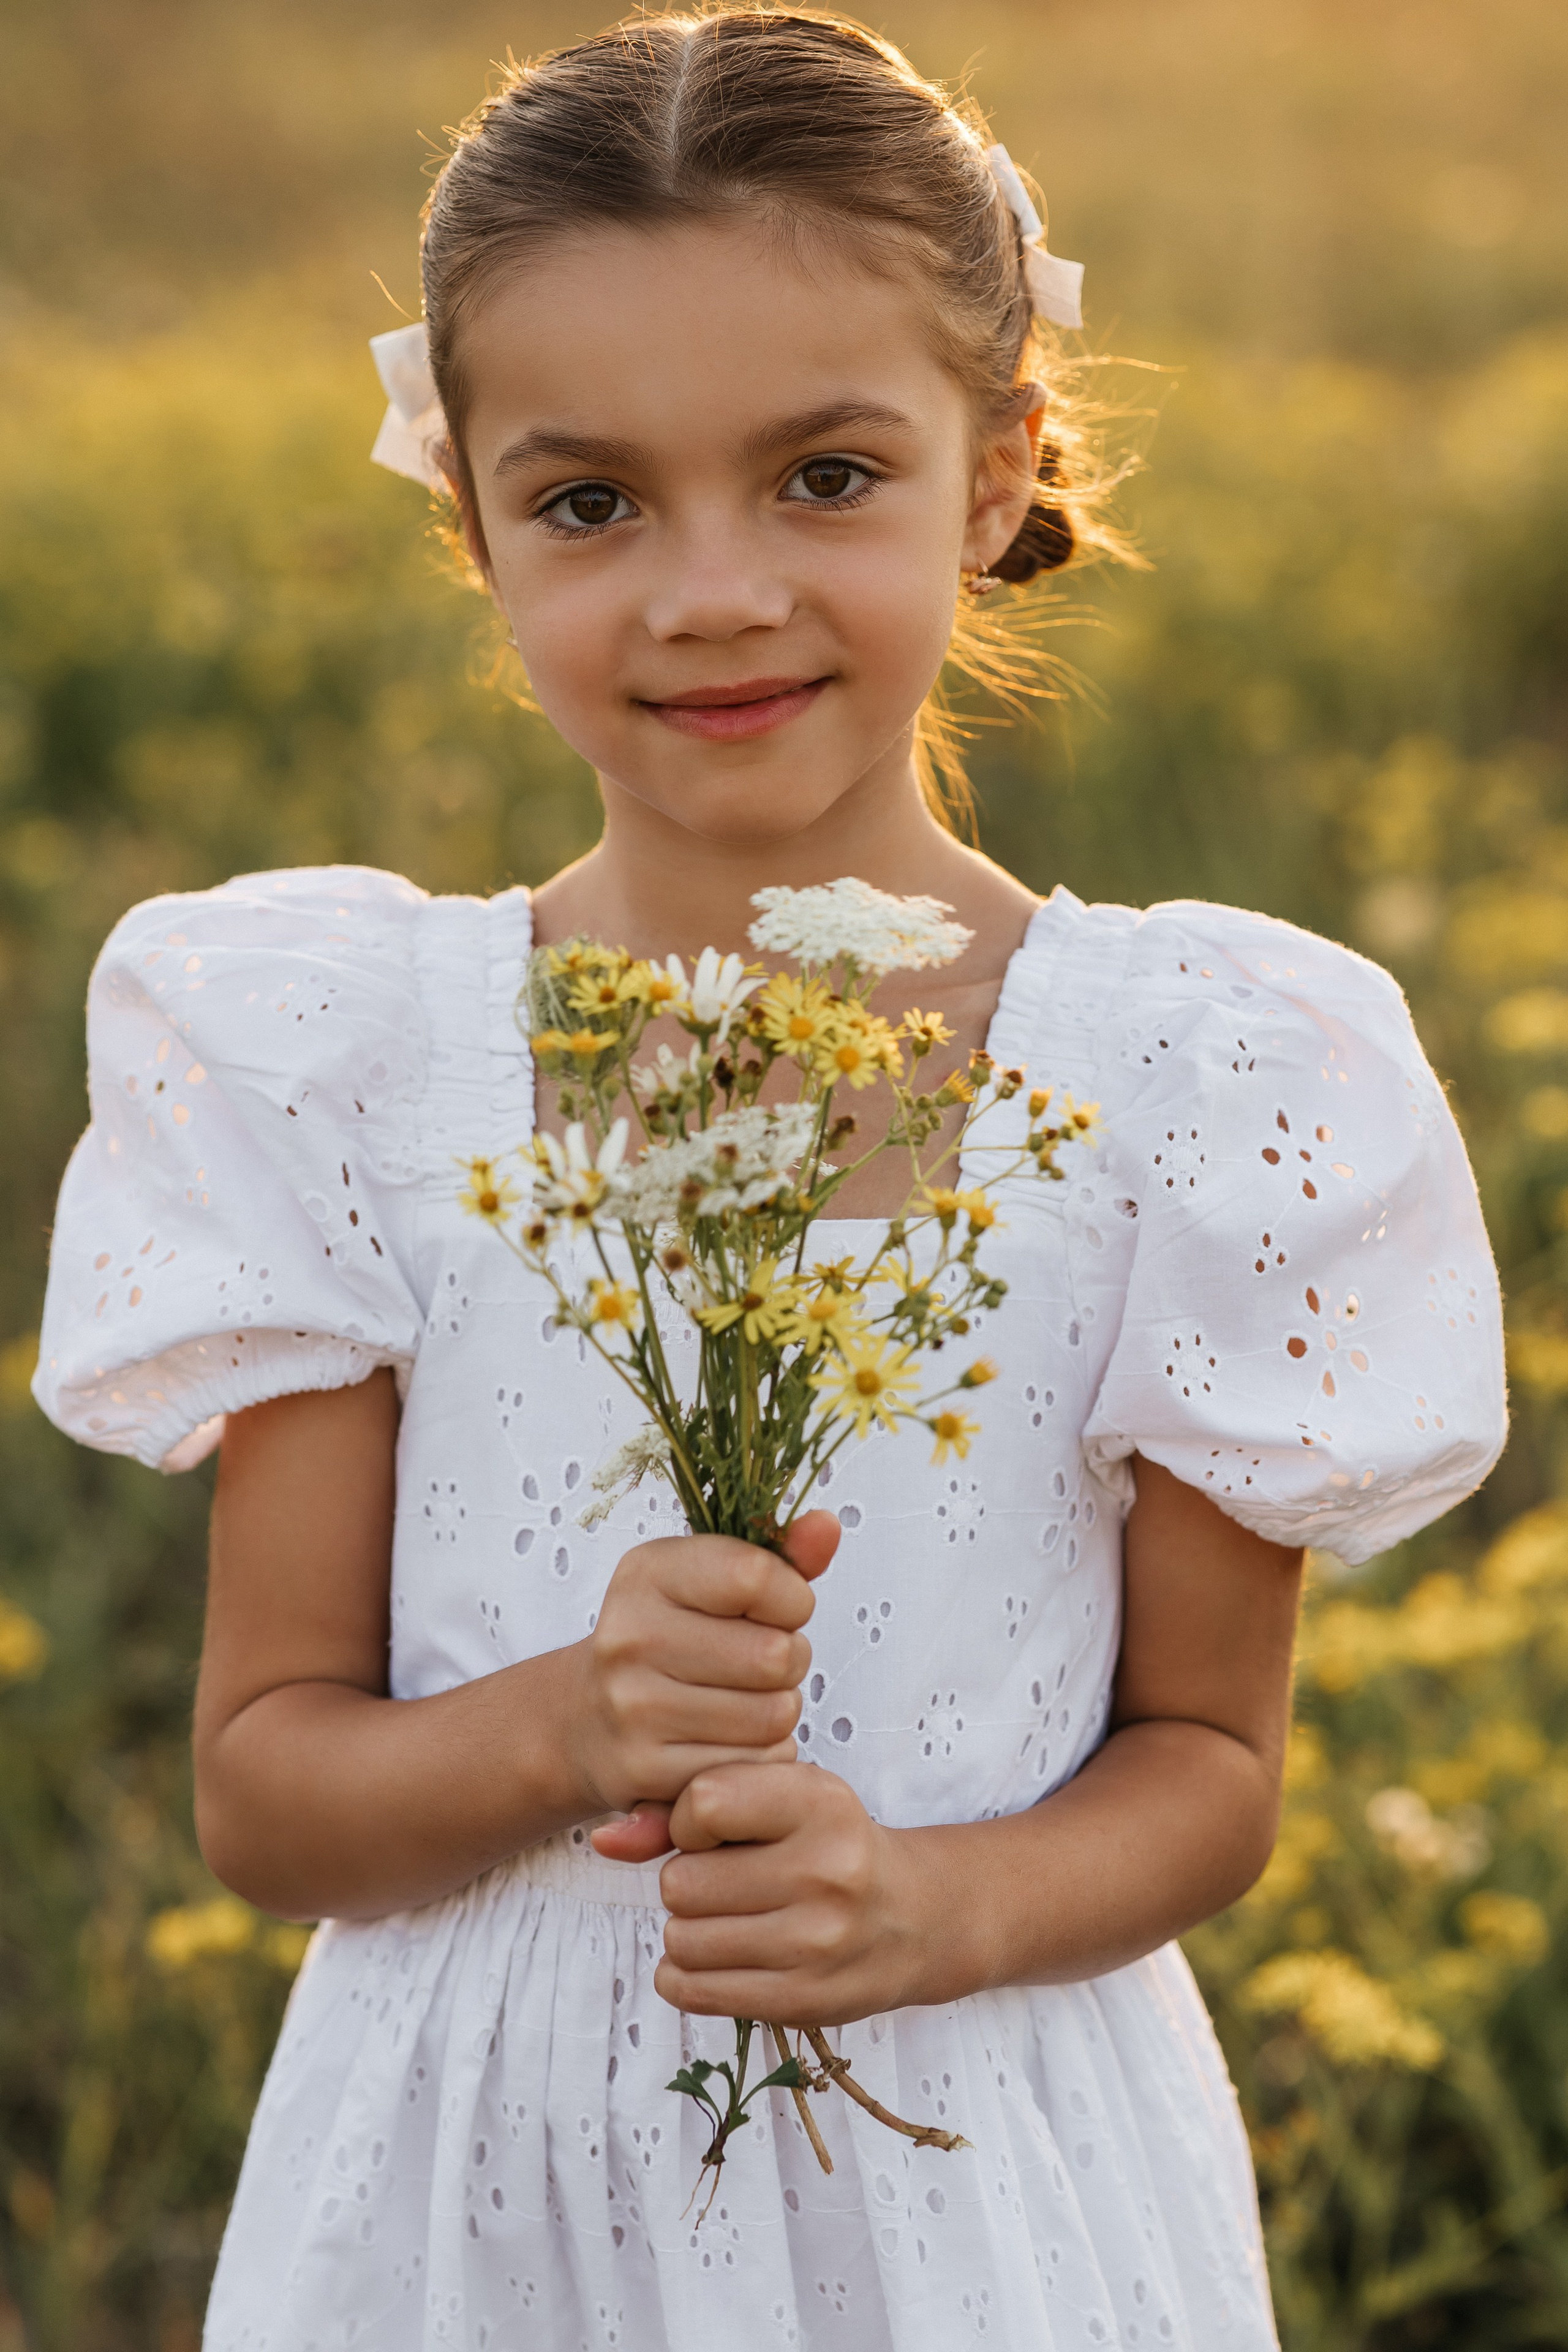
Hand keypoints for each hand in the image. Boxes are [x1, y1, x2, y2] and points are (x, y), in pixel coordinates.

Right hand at [579, 1512, 838, 1858]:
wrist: (585, 1718)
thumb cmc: (670, 1638)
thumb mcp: (712, 1582)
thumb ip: (778, 1555)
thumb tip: (827, 1525)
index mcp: (648, 1573)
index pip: (756, 1576)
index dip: (791, 1597)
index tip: (776, 1608)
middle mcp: (631, 1636)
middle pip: (775, 1655)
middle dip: (788, 1660)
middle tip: (759, 1662)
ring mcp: (633, 1707)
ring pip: (772, 1716)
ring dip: (777, 1711)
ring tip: (744, 1699)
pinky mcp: (645, 1770)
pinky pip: (753, 1767)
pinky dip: (759, 1758)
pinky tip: (727, 1740)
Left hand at [653, 1759, 936, 2024]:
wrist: (910, 1917)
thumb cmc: (825, 1845)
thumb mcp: (774, 1798)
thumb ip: (682, 1807)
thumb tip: (602, 1840)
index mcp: (821, 1802)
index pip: (703, 1803)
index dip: (689, 1818)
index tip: (714, 1828)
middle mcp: (827, 1871)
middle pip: (681, 1882)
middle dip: (685, 1880)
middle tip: (723, 1880)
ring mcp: (818, 1943)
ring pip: (681, 1939)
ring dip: (686, 1928)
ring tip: (726, 1916)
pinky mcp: (803, 2001)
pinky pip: (692, 1991)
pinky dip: (686, 1974)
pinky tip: (717, 1955)